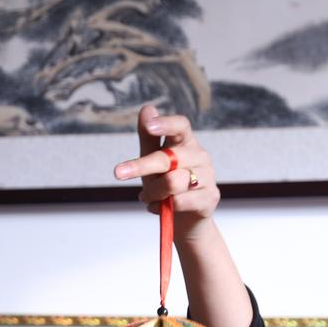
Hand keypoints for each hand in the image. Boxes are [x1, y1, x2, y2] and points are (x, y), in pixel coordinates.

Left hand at [112, 104, 219, 237]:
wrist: (185, 218)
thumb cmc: (166, 184)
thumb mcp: (153, 159)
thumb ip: (148, 136)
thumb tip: (146, 108)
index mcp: (185, 142)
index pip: (181, 126)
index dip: (166, 124)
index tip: (149, 126)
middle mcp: (199, 156)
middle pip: (168, 158)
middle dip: (141, 166)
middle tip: (118, 173)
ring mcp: (207, 176)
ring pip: (172, 182)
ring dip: (153, 192)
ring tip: (148, 197)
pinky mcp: (209, 197)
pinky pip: (179, 201)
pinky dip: (161, 207)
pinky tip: (159, 207)